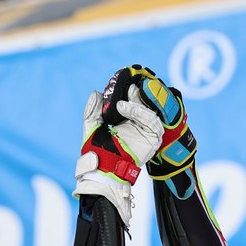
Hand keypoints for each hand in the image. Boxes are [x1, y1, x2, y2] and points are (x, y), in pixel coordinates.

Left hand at [101, 64, 196, 180]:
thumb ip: (93, 108)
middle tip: (127, 84)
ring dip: (137, 102)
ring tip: (120, 103)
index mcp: (126, 118)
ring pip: (150, 109)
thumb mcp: (92, 124)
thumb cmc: (97, 149)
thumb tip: (97, 92)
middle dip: (137, 91)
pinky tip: (125, 108)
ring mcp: (147, 130)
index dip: (129, 88)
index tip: (123, 78)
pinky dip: (141, 112)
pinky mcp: (153, 138)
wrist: (103, 167)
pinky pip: (153, 121)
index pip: (132, 99)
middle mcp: (138, 123)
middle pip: (144, 101)